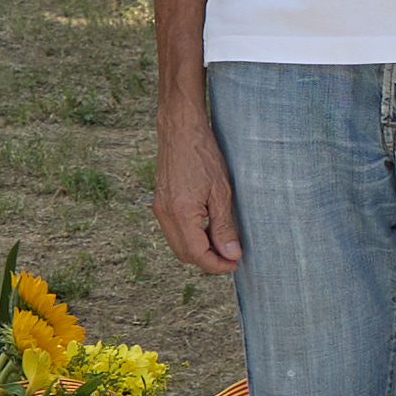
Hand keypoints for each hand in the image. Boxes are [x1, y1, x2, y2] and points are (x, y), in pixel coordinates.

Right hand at [153, 107, 242, 273]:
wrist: (180, 130)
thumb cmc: (203, 156)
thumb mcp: (221, 192)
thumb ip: (224, 226)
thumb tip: (230, 254)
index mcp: (181, 213)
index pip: (197, 254)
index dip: (217, 265)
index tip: (236, 263)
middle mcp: (165, 215)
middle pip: (184, 254)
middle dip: (208, 260)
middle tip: (231, 255)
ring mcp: (159, 209)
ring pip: (178, 244)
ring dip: (199, 249)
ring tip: (221, 240)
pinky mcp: (159, 202)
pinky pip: (173, 230)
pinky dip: (190, 236)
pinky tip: (206, 225)